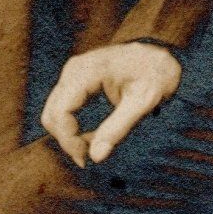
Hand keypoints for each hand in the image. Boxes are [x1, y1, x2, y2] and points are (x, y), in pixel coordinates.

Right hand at [40, 41, 182, 168]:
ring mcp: (72, 73)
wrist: (160, 55)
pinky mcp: (75, 80)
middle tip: (88, 157)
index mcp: (87, 72)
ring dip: (68, 135)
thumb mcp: (142, 103)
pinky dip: (71, 126)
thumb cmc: (155, 74)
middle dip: (66, 140)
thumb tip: (96, 157)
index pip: (60, 111)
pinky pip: (62, 107)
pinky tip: (91, 137)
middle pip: (52, 114)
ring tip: (93, 147)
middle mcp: (74, 70)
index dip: (68, 140)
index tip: (86, 158)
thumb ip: (118, 129)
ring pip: (54, 112)